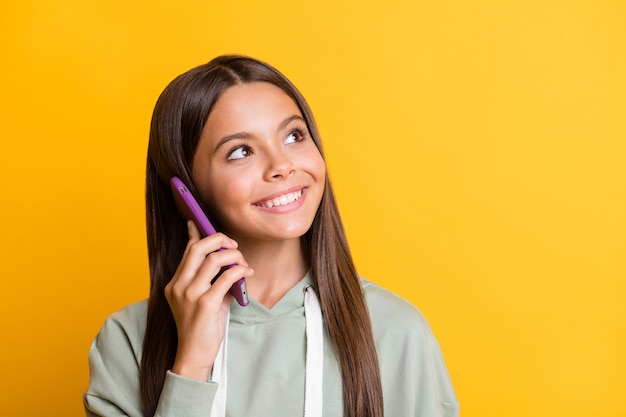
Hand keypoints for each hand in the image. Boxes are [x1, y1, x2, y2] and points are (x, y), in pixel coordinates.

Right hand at [165, 220, 253, 380]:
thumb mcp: (202, 300)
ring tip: (243, 261)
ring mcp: (190, 294)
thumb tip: (228, 262)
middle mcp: (179, 286)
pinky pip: (226, 277)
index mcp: (175, 284)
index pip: (187, 251)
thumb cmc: (201, 328)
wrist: (194, 355)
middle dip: (218, 240)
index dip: (196, 234)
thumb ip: (211, 280)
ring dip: (233, 255)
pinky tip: (247, 272)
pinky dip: (240, 271)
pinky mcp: (205, 304)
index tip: (199, 222)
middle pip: (198, 248)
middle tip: (232, 244)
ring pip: (213, 259)